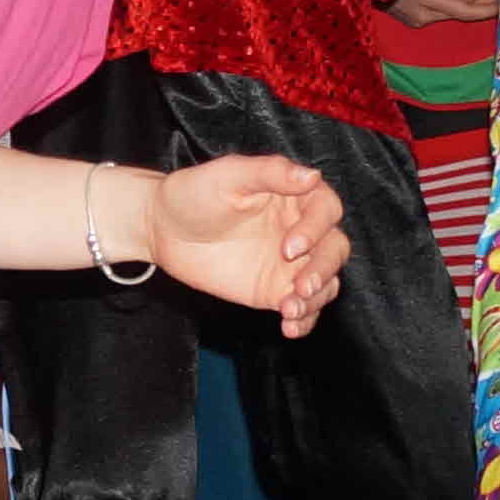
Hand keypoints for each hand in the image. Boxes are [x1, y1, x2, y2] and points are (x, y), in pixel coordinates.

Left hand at [142, 155, 344, 334]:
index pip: (327, 211)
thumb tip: (313, 175)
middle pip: (335, 249)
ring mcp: (292, 263)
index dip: (315, 230)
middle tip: (300, 287)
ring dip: (316, 299)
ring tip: (288, 311)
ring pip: (326, 281)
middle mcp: (301, 229)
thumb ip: (270, 172)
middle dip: (323, 269)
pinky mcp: (276, 290)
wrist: (165, 229)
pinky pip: (304, 307)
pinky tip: (289, 327)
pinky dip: (305, 320)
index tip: (289, 247)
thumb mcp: (228, 175)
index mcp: (295, 196)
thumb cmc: (195, 192)